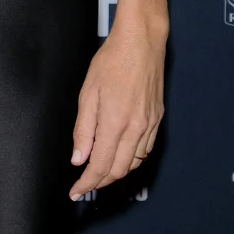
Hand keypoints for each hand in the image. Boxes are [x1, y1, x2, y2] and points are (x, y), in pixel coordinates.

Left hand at [68, 18, 166, 199]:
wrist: (142, 41)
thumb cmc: (113, 60)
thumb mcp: (88, 93)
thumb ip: (83, 130)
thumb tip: (79, 158)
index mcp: (116, 123)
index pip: (100, 166)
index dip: (87, 183)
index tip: (76, 192)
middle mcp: (136, 128)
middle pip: (119, 170)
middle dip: (101, 181)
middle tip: (85, 183)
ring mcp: (150, 123)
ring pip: (135, 162)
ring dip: (117, 172)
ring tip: (101, 171)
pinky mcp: (158, 117)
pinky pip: (146, 148)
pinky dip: (132, 159)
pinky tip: (122, 155)